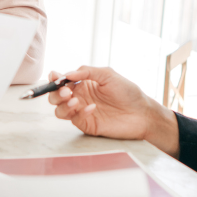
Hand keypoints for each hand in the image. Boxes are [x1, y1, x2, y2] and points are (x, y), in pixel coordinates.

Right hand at [46, 66, 178, 154]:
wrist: (142, 113)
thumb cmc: (128, 92)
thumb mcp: (108, 75)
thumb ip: (87, 72)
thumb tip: (68, 74)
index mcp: (82, 84)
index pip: (61, 81)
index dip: (54, 78)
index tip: (55, 77)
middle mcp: (79, 97)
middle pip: (55, 97)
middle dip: (56, 93)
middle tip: (66, 91)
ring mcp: (82, 112)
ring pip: (60, 110)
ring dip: (63, 105)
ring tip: (74, 101)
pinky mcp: (87, 124)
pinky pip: (75, 120)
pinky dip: (80, 113)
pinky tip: (92, 108)